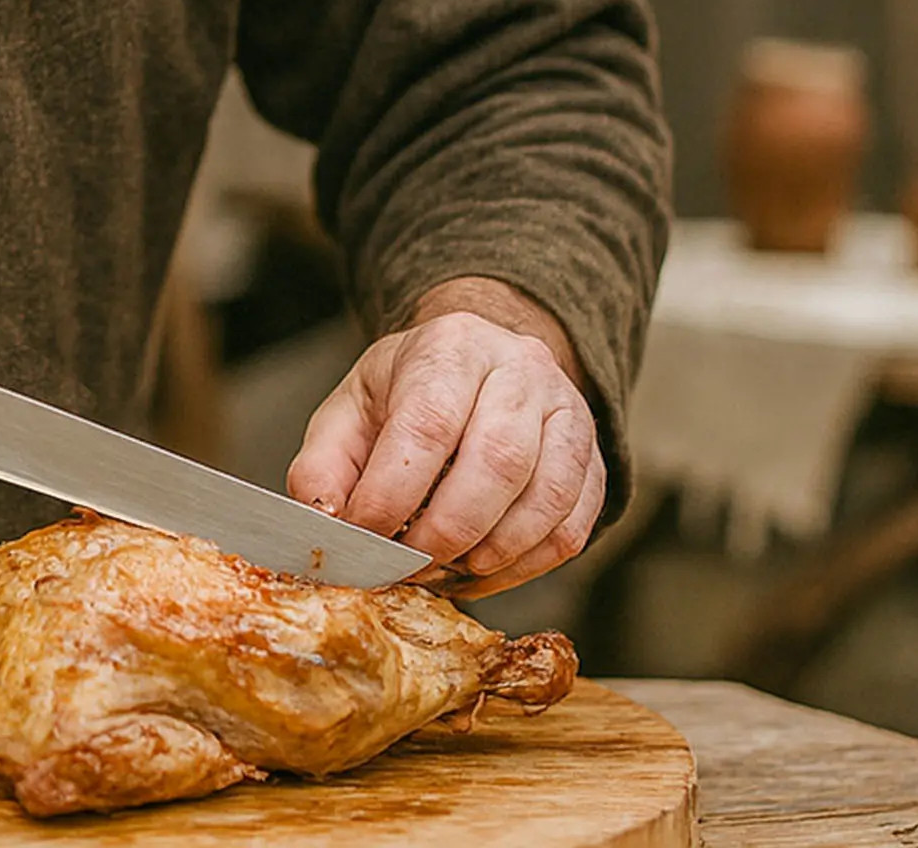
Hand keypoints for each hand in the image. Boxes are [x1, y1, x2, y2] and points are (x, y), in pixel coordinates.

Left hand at [283, 281, 603, 597]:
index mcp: (449, 345)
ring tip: (444, 569)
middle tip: (408, 565)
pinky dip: (526, 566)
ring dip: (491, 554)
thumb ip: (323, 467)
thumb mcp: (350, 412)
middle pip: (497, 462)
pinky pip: (573, 528)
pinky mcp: (594, 460)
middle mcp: (520, 368)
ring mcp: (567, 411)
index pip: (428, 423)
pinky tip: (483, 570)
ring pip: (545, 499)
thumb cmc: (406, 396)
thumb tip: (324, 524)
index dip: (393, 494)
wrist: (474, 367)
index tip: (364, 540)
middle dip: (446, 532)